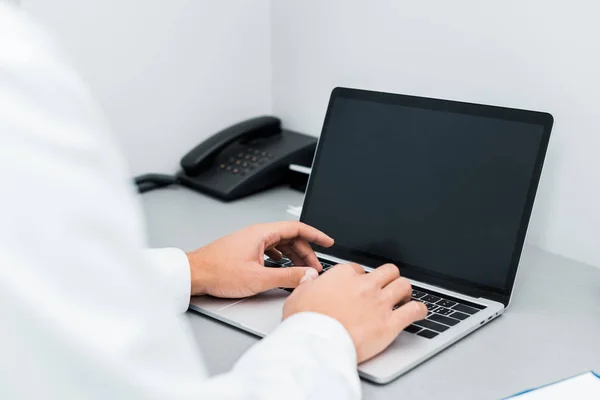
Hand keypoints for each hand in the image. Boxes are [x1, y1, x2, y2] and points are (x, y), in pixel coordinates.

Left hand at [186, 221, 333, 297]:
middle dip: (306, 252)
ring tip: (302, 271)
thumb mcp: (257, 278)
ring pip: (280, 244)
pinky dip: (282, 258)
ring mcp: (250, 241)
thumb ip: (287, 276)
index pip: (297, 228)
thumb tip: (307, 275)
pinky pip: (270, 250)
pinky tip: (282, 268)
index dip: (316, 235)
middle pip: (290, 237)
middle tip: (315, 268)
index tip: (328, 242)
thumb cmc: (217, 272)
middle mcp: (257, 234)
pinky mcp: (245, 250)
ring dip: (294, 256)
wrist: (194, 274)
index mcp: (262, 233)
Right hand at [283, 263, 427, 362]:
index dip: (360, 277)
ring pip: (404, 285)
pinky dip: (419, 310)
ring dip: (405, 290)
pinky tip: (418, 312)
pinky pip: (414, 311)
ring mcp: (379, 303)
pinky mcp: (390, 324)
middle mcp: (365, 285)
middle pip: (388, 271)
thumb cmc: (305, 322)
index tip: (358, 286)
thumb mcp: (297, 295)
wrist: (316, 343)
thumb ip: (307, 283)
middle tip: (387, 286)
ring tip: (403, 296)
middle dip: (389, 277)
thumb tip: (310, 277)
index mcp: (343, 275)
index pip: (358, 268)